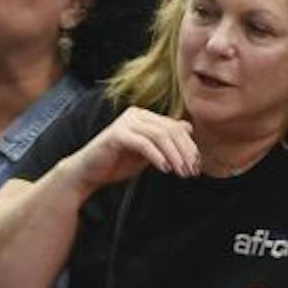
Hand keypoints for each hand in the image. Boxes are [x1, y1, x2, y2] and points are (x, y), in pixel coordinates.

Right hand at [61, 106, 199, 194]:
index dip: (190, 147)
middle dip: (184, 152)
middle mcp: (135, 115)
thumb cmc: (118, 161)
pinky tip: (164, 169)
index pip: (175, 127)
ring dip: (174, 156)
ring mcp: (124, 123)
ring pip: (159, 136)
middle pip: (169, 130)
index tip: (197, 166)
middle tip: (191, 172)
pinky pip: (143, 144)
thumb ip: (165, 139)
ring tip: (181, 173)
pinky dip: (157, 157)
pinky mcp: (115, 135)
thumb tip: (188, 128)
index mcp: (143, 116)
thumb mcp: (148, 151)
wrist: (90, 171)